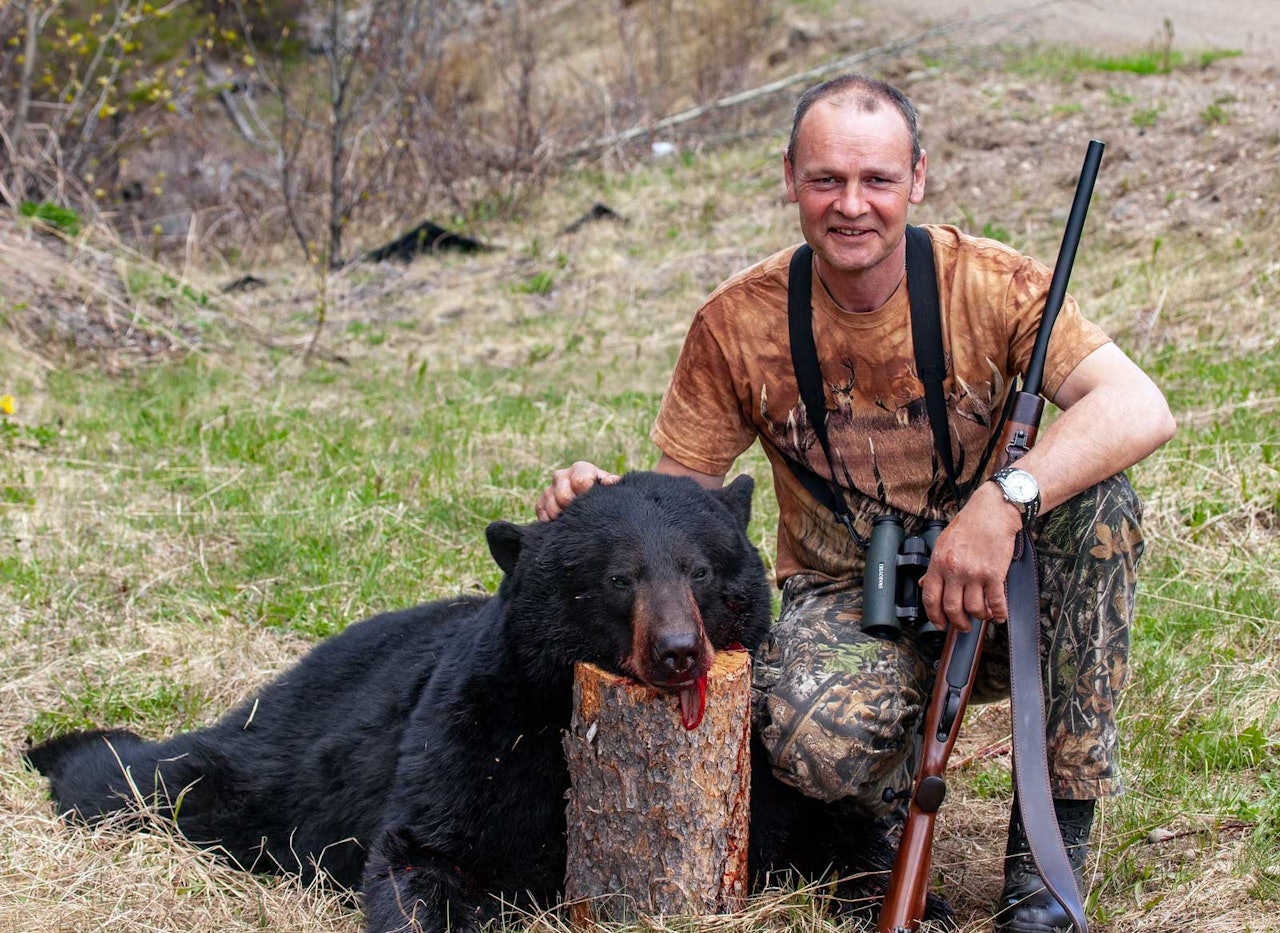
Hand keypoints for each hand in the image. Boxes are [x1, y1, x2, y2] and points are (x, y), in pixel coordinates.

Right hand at [534, 461, 620, 521]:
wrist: (590, 505)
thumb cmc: (602, 495)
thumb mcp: (609, 489)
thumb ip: (611, 483)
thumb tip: (610, 482)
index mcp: (581, 469)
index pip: (580, 481)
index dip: (585, 494)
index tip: (592, 503)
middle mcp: (562, 475)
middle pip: (563, 495)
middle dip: (573, 508)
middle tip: (582, 514)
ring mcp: (549, 489)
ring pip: (551, 506)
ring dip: (563, 516)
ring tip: (574, 519)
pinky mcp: (541, 503)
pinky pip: (542, 513)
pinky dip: (551, 520)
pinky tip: (562, 522)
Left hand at [920, 482, 1022, 631]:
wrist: (992, 512)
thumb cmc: (968, 526)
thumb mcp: (943, 544)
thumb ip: (934, 567)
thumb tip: (924, 584)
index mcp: (939, 563)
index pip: (931, 598)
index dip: (934, 616)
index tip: (940, 624)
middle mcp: (954, 571)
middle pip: (952, 608)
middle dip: (958, 623)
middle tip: (963, 626)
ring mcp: (975, 573)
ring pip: (974, 608)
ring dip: (980, 617)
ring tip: (983, 616)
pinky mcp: (994, 574)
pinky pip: (996, 602)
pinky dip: (999, 613)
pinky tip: (1000, 615)